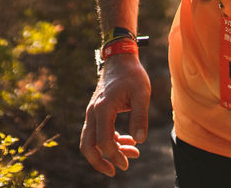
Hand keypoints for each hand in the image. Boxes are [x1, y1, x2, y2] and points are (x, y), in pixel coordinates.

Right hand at [79, 54, 149, 175]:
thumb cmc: (133, 75)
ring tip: (132, 155)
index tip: (127, 163)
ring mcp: (92, 112)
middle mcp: (93, 112)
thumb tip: (140, 141)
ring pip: (91, 141)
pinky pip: (97, 133)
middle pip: (87, 145)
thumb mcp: (142, 93)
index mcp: (103, 108)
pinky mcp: (96, 112)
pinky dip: (110, 141)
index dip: (114, 155)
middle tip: (115, 171)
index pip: (104, 140)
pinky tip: (127, 142)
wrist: (120, 59)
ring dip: (107, 152)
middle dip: (99, 162)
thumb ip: (141, 116)